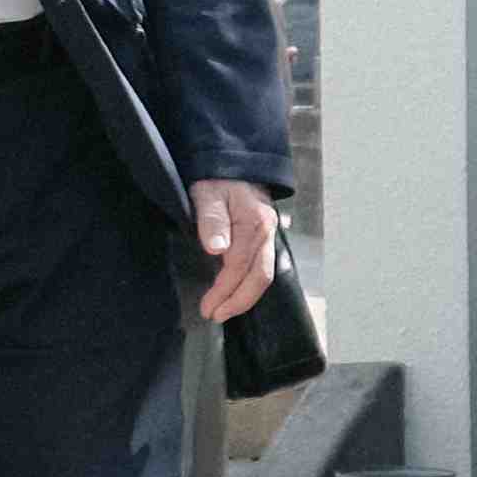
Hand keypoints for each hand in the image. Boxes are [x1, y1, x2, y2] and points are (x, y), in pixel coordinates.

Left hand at [191, 179, 278, 325]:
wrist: (233, 161)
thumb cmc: (216, 177)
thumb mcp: (207, 193)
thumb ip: (211, 220)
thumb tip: (216, 248)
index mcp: (254, 222)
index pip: (239, 265)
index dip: (223, 289)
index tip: (207, 306)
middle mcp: (266, 231)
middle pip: (260, 276)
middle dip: (239, 301)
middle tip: (216, 315)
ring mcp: (268, 234)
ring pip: (264, 274)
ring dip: (245, 296)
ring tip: (224, 310)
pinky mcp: (264, 236)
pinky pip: (262, 266)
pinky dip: (250, 284)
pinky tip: (235, 292)